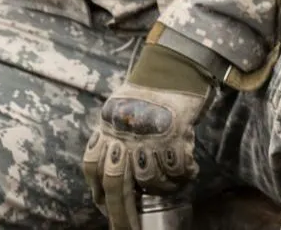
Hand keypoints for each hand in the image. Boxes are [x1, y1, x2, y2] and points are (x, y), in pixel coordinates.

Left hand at [83, 40, 212, 229]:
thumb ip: (111, 137)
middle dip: (121, 214)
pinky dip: (184, 173)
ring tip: (171, 178)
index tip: (103, 210)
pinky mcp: (175, 133)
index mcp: (107, 127)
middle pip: (117, 184)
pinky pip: (177, 169)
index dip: (97, 193)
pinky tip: (188, 166)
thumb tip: (110, 173)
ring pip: (152, 179)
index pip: (92, 167)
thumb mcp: (118, 111)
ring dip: (163, 186)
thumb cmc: (145, 90)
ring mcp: (149, 134)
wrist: (171, 66)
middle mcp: (124, 133)